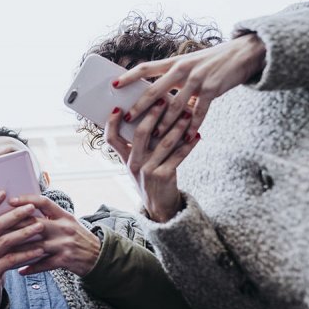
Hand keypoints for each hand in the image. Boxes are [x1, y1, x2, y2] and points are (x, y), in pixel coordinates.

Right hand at [0, 191, 46, 308]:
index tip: (4, 192)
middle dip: (15, 215)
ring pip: (4, 241)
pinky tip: (39, 250)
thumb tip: (18, 215)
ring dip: (24, 232)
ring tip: (40, 226)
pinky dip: (26, 254)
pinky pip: (11, 259)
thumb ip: (0, 236)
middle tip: (31, 208)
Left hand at [6, 195, 100, 276]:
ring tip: (3, 251)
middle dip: (15, 226)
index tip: (11, 201)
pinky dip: (31, 267)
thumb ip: (51, 216)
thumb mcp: (68, 222)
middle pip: (35, 224)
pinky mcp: (65, 260)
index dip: (27, 200)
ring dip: (18, 249)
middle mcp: (64, 228)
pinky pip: (43, 264)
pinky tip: (19, 270)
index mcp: (64, 215)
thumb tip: (27, 209)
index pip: (44, 202)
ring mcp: (64, 244)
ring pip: (36, 245)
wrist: (99, 257)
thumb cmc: (79, 238)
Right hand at [104, 99, 200, 222]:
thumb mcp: (138, 164)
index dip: (112, 123)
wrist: (160, 207)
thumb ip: (140, 145)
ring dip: (177, 126)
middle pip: (140, 134)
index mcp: (125, 158)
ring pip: (163, 143)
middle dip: (152, 114)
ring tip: (187, 114)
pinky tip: (197, 135)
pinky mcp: (164, 176)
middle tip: (162, 100)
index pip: (111, 138)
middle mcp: (134, 163)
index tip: (118, 107)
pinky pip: (178, 156)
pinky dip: (189, 145)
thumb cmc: (150, 179)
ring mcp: (148, 170)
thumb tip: (151, 117)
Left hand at [114, 34, 265, 139]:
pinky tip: (186, 137)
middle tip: (128, 118)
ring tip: (154, 136)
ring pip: (175, 105)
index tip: (113, 84)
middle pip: (155, 90)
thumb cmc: (212, 61)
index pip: (146, 68)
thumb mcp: (190, 63)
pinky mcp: (212, 89)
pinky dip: (192, 126)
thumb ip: (173, 76)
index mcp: (174, 62)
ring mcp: (198, 79)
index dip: (128, 76)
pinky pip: (199, 112)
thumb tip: (154, 94)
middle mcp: (183, 69)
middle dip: (140, 106)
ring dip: (164, 123)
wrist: (244, 53)